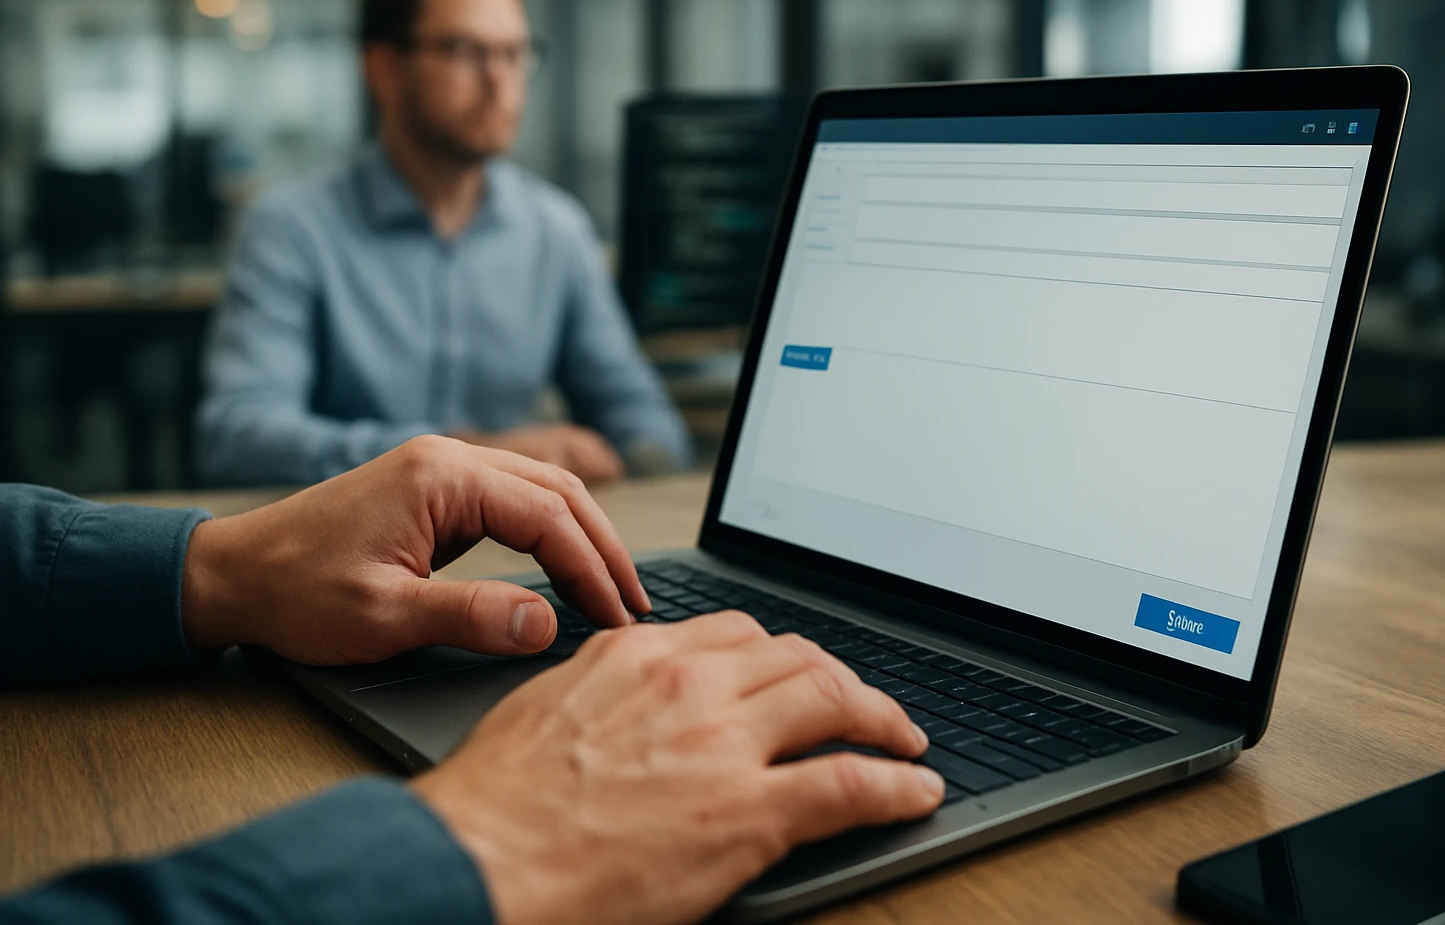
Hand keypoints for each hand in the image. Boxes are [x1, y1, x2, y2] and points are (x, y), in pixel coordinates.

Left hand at [179, 435, 649, 663]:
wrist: (231, 576)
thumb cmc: (295, 593)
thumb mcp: (384, 616)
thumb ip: (472, 615)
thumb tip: (548, 624)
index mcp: (442, 477)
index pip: (549, 516)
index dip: (592, 570)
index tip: (618, 619)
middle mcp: (450, 459)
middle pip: (559, 494)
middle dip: (604, 550)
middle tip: (636, 607)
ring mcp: (443, 469)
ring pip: (542, 492)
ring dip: (584, 538)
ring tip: (615, 591)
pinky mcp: (436, 491)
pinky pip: (514, 501)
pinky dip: (552, 533)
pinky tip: (568, 566)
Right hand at [412, 612, 944, 924]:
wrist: (477, 863)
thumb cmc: (495, 803)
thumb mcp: (546, 708)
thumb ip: (603, 685)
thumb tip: (631, 695)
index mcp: (638, 654)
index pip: (738, 633)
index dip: (783, 656)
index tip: (798, 674)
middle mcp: (690, 682)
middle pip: (798, 658)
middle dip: (842, 680)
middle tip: (863, 706)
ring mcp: (725, 743)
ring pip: (834, 701)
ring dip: (882, 719)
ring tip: (902, 740)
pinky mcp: (751, 811)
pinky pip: (851, 784)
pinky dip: (897, 785)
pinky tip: (916, 790)